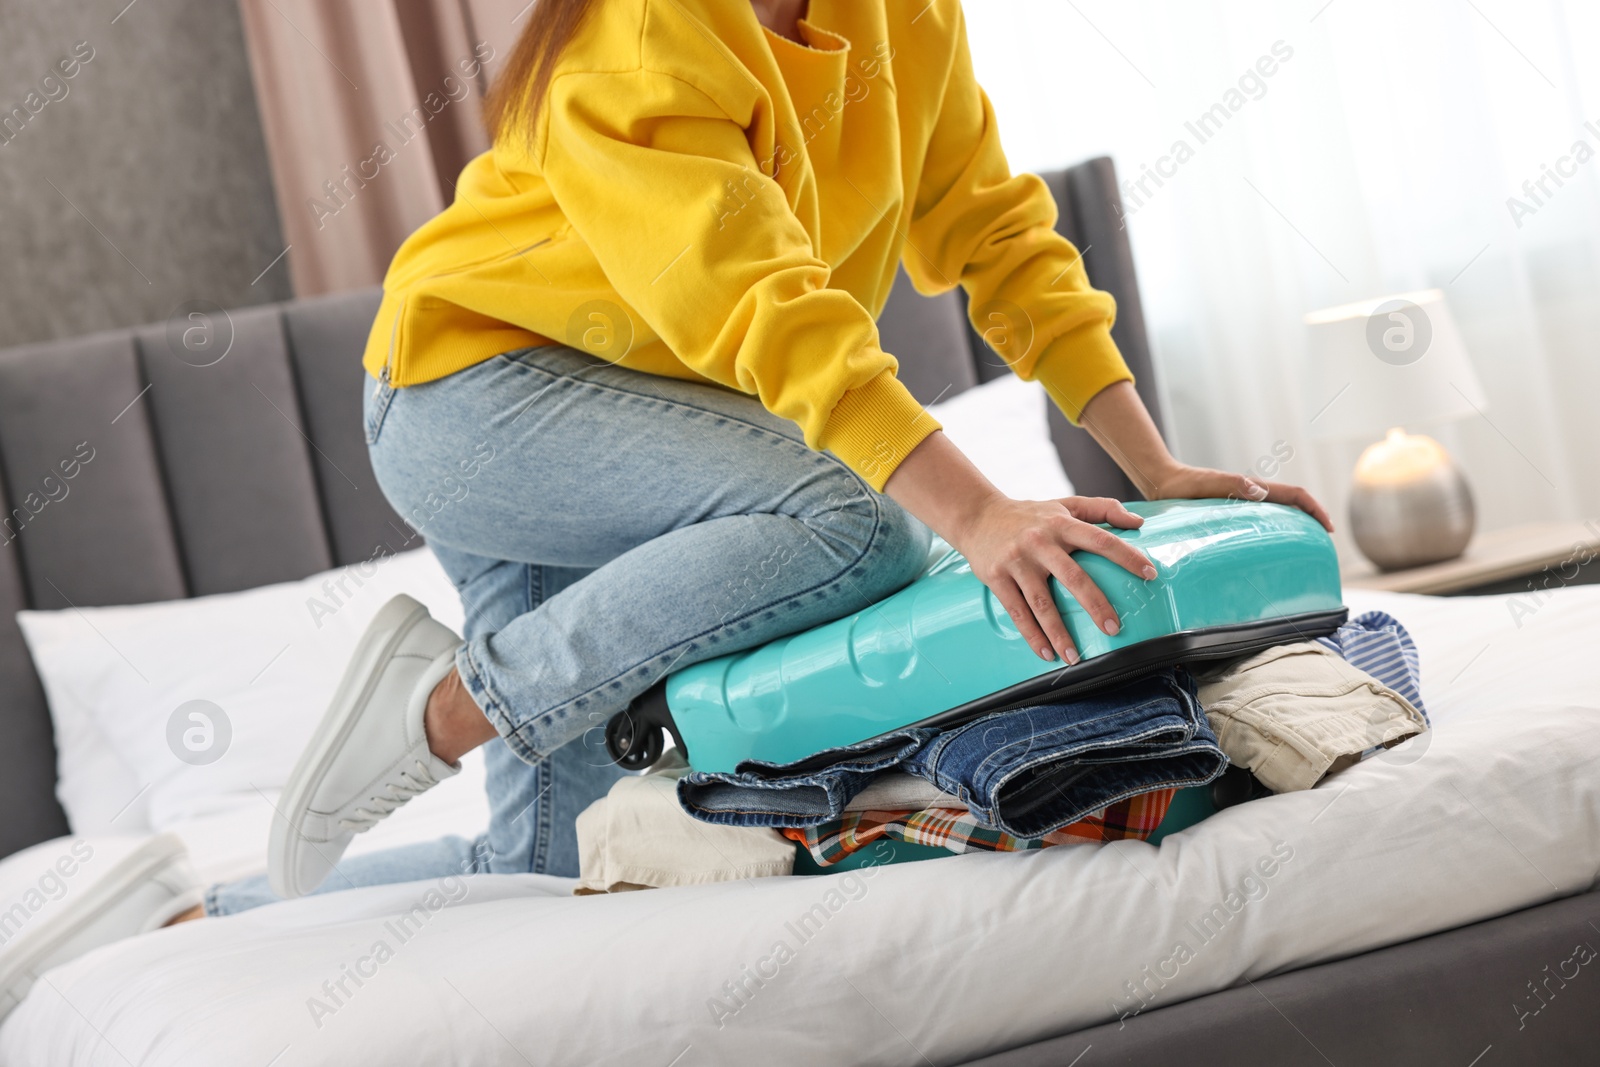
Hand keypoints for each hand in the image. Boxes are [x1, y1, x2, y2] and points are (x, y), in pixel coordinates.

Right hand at [951, 495, 1157, 664]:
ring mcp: (1017, 562)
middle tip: (1114, 628)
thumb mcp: (1065, 504)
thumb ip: (1102, 509)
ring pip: (1042, 603)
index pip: (1100, 539)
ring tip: (1075, 658)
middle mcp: (1040, 542)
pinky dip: (1032, 635)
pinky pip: (1017, 612)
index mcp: (1061, 524)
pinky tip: (1045, 653)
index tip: (1150, 574)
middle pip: (1073, 577)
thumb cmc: (1028, 514)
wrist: (976, 515)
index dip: (1127, 556)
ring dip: (1059, 633)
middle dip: (1095, 605)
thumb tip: (1138, 523)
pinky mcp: (997, 578)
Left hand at [1147, 462, 1333, 532]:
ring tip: (1301, 548)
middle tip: (1321, 543)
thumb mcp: (1209, 484)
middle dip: (1312, 519)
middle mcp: (1252, 494)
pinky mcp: (1231, 511)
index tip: (1328, 527)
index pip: (1295, 494)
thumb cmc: (1185, 485)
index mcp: (1253, 487)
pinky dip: (1273, 530)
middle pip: (1292, 504)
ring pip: (1278, 513)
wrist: (1163, 482)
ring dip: (1295, 525)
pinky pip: (1260, 520)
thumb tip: (1259, 490)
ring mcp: (1243, 502)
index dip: (1316, 509)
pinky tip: (1268, 549)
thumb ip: (1233, 485)